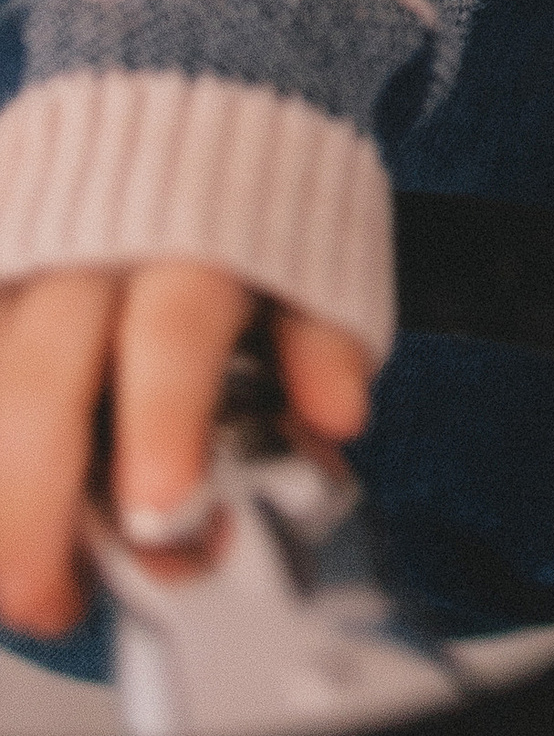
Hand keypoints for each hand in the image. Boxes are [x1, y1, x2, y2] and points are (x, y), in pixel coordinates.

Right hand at [0, 267, 367, 639]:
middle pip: (39, 379)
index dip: (163, 420)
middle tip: (51, 598)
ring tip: (17, 591)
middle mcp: (86, 257)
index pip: (173, 332)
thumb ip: (318, 345)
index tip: (161, 508)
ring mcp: (16, 273)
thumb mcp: (301, 275)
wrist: (172, 137)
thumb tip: (338, 416)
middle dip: (35, 502)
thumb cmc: (235, 230)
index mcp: (191, 249)